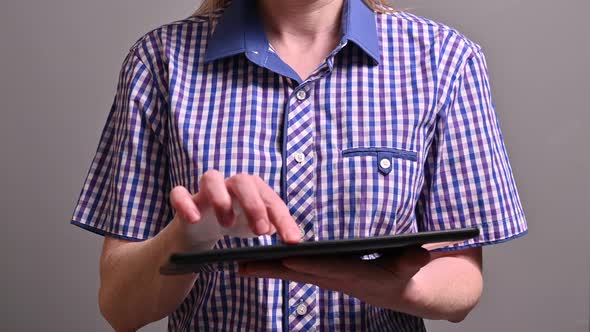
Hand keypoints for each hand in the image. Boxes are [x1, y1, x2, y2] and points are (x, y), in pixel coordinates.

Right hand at [169, 170, 301, 243]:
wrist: (202, 228)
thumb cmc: (236, 222)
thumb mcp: (257, 227)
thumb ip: (274, 228)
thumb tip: (292, 235)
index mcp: (253, 189)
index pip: (271, 200)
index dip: (284, 220)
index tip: (292, 241)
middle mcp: (230, 184)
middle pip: (243, 181)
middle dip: (254, 205)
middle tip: (260, 231)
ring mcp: (206, 190)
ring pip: (211, 178)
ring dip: (221, 200)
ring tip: (227, 224)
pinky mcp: (185, 199)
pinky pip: (180, 193)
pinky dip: (185, 203)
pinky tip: (194, 218)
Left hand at [239, 247, 430, 310]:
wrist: (400, 291)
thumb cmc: (404, 275)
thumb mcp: (411, 266)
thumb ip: (412, 261)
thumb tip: (419, 253)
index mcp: (355, 275)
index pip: (329, 268)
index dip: (309, 264)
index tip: (287, 258)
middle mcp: (335, 278)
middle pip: (300, 273)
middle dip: (272, 270)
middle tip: (244, 266)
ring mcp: (326, 278)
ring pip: (292, 274)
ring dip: (266, 270)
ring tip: (239, 265)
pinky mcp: (323, 276)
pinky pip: (295, 272)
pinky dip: (274, 269)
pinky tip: (256, 264)